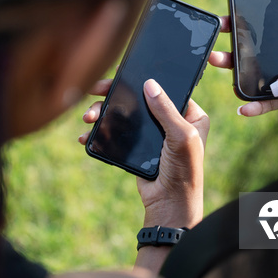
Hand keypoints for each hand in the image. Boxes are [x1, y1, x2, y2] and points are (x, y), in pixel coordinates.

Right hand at [79, 79, 206, 229]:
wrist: (170, 205)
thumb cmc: (185, 172)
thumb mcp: (181, 136)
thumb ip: (166, 110)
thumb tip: (149, 84)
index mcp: (190, 115)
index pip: (165, 89)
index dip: (144, 79)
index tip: (122, 73)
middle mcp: (171, 122)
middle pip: (138, 98)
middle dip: (113, 94)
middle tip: (94, 89)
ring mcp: (152, 135)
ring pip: (123, 114)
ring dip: (102, 112)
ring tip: (88, 116)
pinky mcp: (137, 148)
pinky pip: (116, 133)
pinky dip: (100, 131)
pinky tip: (87, 132)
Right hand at [209, 16, 277, 130]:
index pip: (277, 25)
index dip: (253, 19)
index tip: (230, 16)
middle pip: (259, 50)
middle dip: (235, 46)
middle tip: (214, 41)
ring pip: (256, 75)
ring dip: (236, 73)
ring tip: (216, 64)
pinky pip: (266, 103)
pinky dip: (255, 107)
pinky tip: (243, 109)